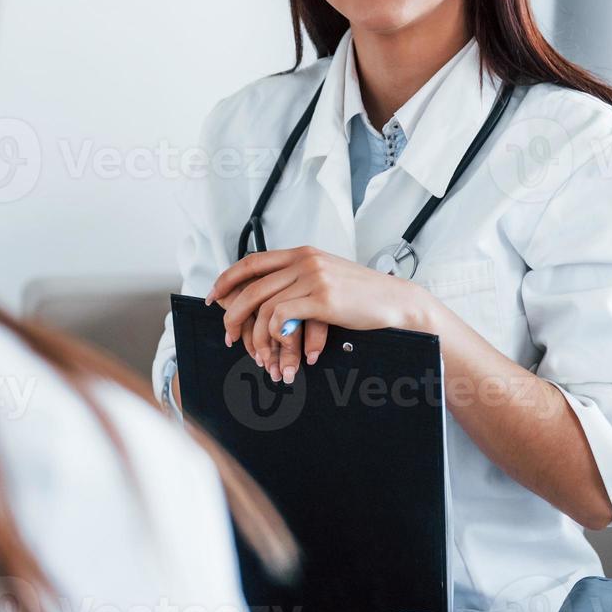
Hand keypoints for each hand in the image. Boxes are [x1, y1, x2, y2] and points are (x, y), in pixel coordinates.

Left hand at [205, 246, 433, 384]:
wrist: (397, 303)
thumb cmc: (363, 297)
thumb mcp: (327, 278)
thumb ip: (299, 280)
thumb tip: (268, 301)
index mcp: (302, 253)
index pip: (252, 261)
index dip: (227, 279)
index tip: (214, 297)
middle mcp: (304, 260)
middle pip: (251, 287)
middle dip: (233, 315)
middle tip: (227, 336)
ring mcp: (313, 277)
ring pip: (264, 306)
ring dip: (257, 337)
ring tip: (260, 357)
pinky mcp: (322, 298)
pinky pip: (282, 317)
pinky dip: (276, 337)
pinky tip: (284, 351)